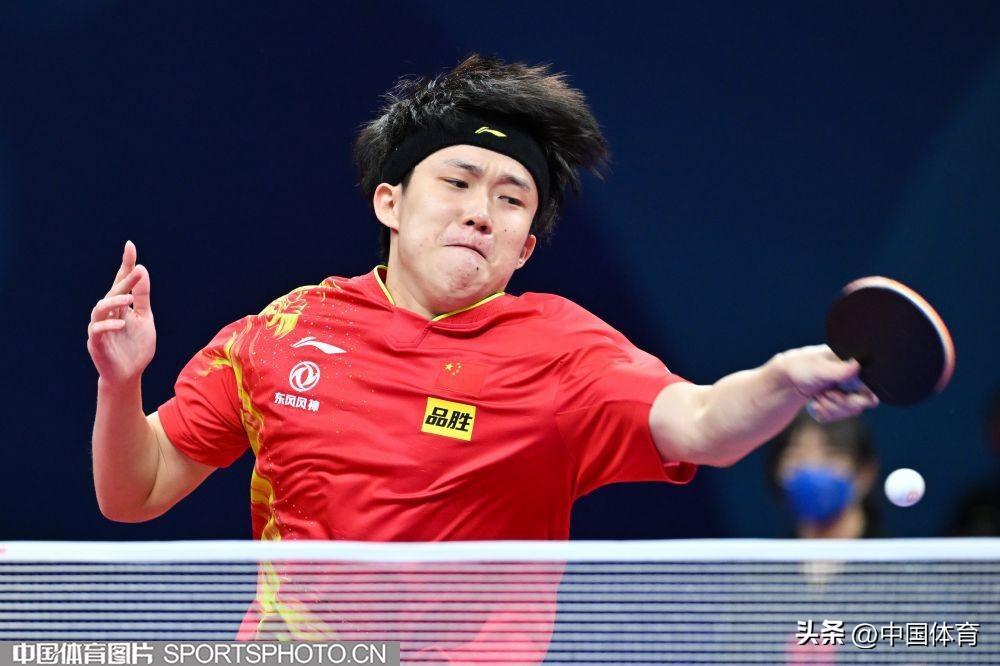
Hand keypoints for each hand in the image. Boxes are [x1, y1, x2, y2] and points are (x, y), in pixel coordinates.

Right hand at [87, 241, 155, 386]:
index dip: (125, 265)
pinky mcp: (96, 344)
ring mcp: (100, 328)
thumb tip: (142, 270)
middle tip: (138, 271)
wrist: (129, 374)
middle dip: (124, 280)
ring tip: (129, 299)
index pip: (121, 282)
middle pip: (113, 292)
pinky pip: (98, 330)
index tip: (130, 246)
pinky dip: (109, 325)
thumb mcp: (145, 318)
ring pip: (100, 309)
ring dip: (114, 302)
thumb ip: (142, 297)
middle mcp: (108, 314)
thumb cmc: (136, 347)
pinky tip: (122, 323)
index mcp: (120, 307)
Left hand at [774, 344, 878, 422]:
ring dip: (829, 407)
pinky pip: (836, 417)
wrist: (787, 377)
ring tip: (817, 395)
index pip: (873, 391)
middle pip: (859, 405)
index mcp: (857, 369)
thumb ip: (839, 370)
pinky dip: (824, 412)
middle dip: (838, 403)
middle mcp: (856, 382)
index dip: (856, 398)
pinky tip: (816, 402)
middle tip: (824, 393)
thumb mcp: (820, 368)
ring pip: (849, 413)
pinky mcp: (837, 405)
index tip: (833, 393)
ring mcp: (847, 394)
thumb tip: (858, 364)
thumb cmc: (803, 366)